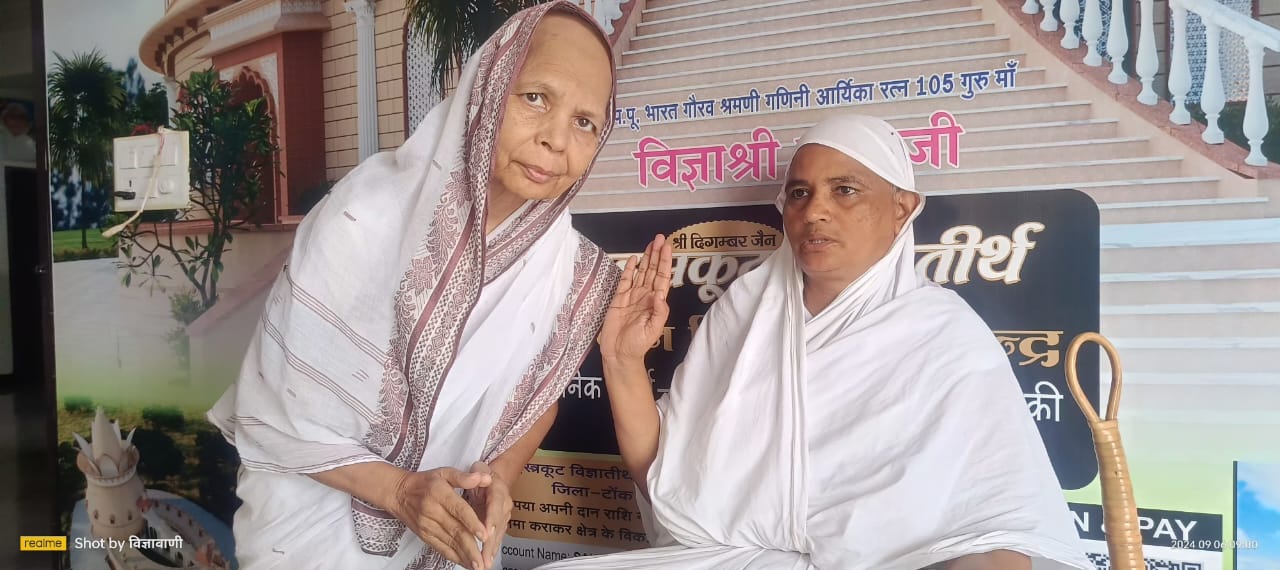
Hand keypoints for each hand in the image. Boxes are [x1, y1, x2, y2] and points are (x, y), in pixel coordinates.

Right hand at [385, 467, 492, 569]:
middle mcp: (432, 511)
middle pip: (455, 531)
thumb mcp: (444, 473)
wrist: (399, 493)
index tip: (484, 535)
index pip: (459, 510)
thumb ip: (464, 477)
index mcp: (440, 494)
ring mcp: (427, 526)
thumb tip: (485, 478)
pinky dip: (454, 557)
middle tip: (483, 559)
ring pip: (449, 543)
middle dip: (471, 547)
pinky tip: (465, 563)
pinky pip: (440, 548)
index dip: (472, 523)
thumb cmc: (425, 483)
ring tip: (478, 565)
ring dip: (464, 556)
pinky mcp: (424, 535)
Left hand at [463, 461, 512, 568]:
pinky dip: (491, 550)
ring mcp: (504, 515)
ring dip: (491, 550)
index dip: (491, 518)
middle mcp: (504, 504)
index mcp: (498, 489)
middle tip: (484, 557)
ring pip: (499, 534)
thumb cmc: (481, 473)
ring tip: (484, 564)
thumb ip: (477, 472)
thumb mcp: (478, 467)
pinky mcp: (500, 524)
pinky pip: (496, 537)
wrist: (493, 476)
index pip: (495, 504)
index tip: (486, 532)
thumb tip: (483, 477)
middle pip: (498, 524)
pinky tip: (486, 561)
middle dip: (491, 542)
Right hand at [598, 234, 673, 362]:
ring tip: (650, 244)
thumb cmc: (638, 345)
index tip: (668, 247)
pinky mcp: (618, 299)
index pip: (662, 277)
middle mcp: (644, 296)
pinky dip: (629, 269)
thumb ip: (659, 312)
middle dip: (657, 254)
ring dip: (646, 258)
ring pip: (641, 272)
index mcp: (655, 302)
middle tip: (660, 238)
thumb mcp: (653, 330)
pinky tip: (633, 259)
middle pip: (652, 270)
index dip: (665, 262)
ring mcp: (632, 296)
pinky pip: (625, 280)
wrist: (619, 353)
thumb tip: (660, 294)